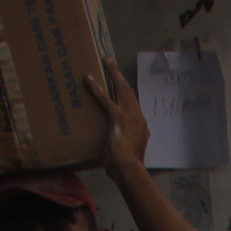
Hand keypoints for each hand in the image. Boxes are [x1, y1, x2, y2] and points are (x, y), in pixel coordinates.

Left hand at [96, 56, 151, 174]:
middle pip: (129, 91)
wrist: (129, 168)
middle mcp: (138, 117)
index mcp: (142, 126)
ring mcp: (129, 115)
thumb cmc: (128, 167)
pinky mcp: (117, 116)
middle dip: (120, 76)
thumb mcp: (130, 155)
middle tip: (112, 63)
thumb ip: (125, 147)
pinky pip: (105, 99)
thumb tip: (117, 152)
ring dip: (113, 73)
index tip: (121, 86)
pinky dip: (96, 88)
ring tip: (106, 61)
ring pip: (122, 89)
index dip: (126, 94)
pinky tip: (88, 78)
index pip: (134, 105)